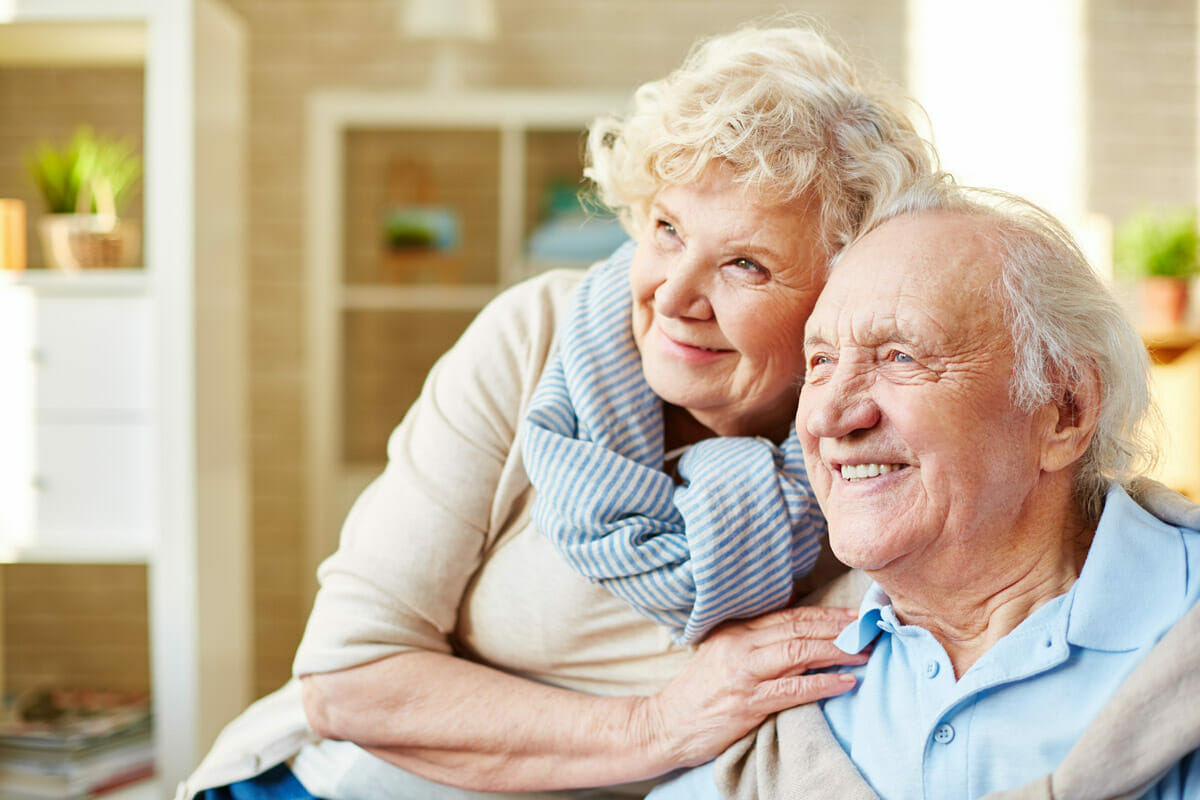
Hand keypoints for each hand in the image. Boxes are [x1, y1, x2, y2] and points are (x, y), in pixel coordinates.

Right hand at [638, 605, 864, 769]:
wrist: (664, 726)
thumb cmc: (697, 694)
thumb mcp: (721, 654)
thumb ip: (753, 641)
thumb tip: (796, 629)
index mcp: (735, 631)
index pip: (789, 615)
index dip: (825, 614)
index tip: (853, 615)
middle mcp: (740, 646)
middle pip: (798, 628)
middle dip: (838, 628)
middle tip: (868, 629)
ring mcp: (743, 674)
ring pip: (798, 652)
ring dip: (837, 651)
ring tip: (863, 653)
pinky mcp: (747, 703)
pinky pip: (793, 689)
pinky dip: (822, 683)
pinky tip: (845, 682)